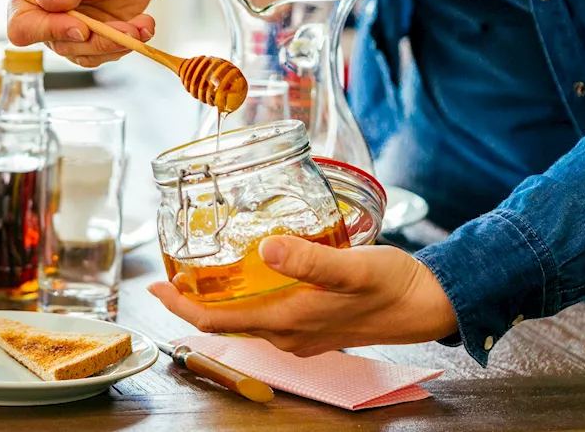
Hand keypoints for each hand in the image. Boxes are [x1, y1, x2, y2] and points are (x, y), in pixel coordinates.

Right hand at [8, 0, 158, 66]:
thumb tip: (45, 1)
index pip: (22, 25)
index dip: (48, 31)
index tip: (82, 27)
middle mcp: (47, 13)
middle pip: (58, 44)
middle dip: (96, 40)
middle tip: (128, 29)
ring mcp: (70, 27)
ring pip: (84, 54)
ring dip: (115, 44)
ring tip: (141, 26)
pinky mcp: (94, 37)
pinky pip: (104, 54)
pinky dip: (127, 45)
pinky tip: (143, 27)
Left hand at [149, 236, 458, 356]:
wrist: (430, 303)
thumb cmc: (394, 285)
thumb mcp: (350, 267)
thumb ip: (309, 260)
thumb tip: (266, 249)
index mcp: (288, 323)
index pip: (215, 322)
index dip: (179, 305)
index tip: (154, 284)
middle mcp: (288, 334)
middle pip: (223, 321)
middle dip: (192, 298)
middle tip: (171, 268)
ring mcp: (301, 332)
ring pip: (245, 317)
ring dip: (219, 296)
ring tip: (202, 265)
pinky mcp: (315, 321)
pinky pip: (267, 313)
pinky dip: (247, 295)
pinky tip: (251, 271)